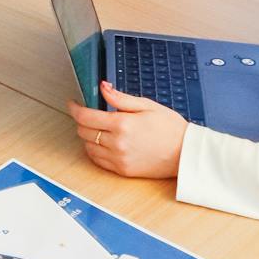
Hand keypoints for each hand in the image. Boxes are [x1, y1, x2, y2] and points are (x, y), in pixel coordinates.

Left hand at [67, 83, 187, 177]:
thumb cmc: (170, 128)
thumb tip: (103, 87)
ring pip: (88, 147)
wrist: (185, 153)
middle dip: (82, 120)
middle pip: (83, 131)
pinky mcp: (122, 170)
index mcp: (122, 124)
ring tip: (98, 127)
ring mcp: (119, 159)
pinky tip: (102, 143)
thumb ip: (120, 98)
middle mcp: (117, 143)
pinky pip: (98, 161)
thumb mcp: (146, 105)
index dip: (74, 108)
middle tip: (88, 113)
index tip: (73, 103)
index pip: (85, 116)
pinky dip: (94, 151)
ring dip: (88, 136)